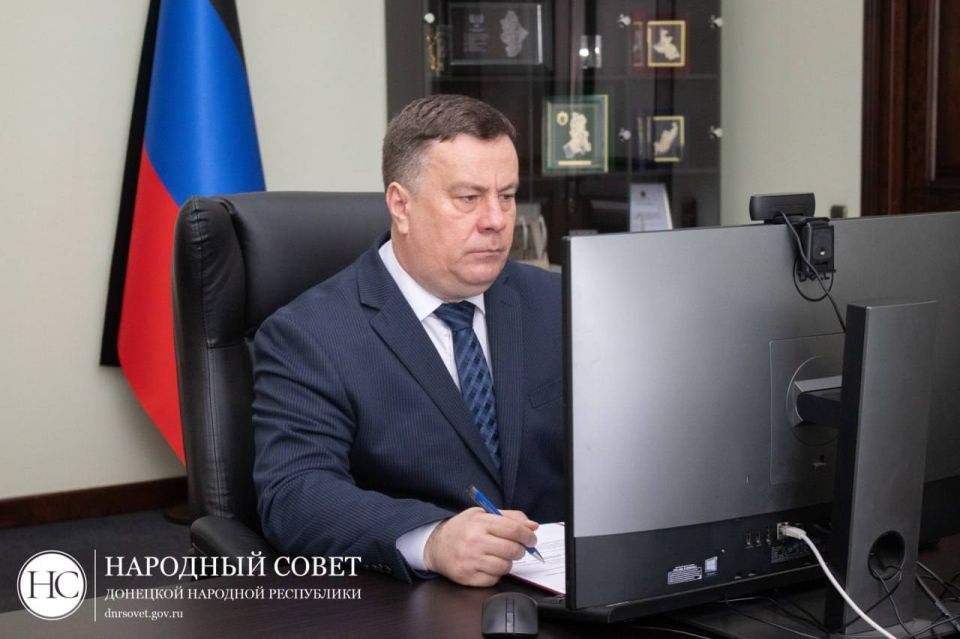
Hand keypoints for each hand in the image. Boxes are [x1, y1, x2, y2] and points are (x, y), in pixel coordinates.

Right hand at [423, 507, 538, 585]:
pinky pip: (494, 579)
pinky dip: (495, 574)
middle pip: (512, 550)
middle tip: (516, 548)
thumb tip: (533, 526)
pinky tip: (487, 565)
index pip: (514, 529)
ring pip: (505, 567)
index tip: (531, 539)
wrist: (435, 545)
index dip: (528, 536)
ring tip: (498, 556)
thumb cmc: (462, 528)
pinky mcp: (467, 577)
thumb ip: (510, 517)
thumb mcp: (482, 514)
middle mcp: (475, 541)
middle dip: (520, 550)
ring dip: (506, 563)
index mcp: (480, 522)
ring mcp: (470, 560)